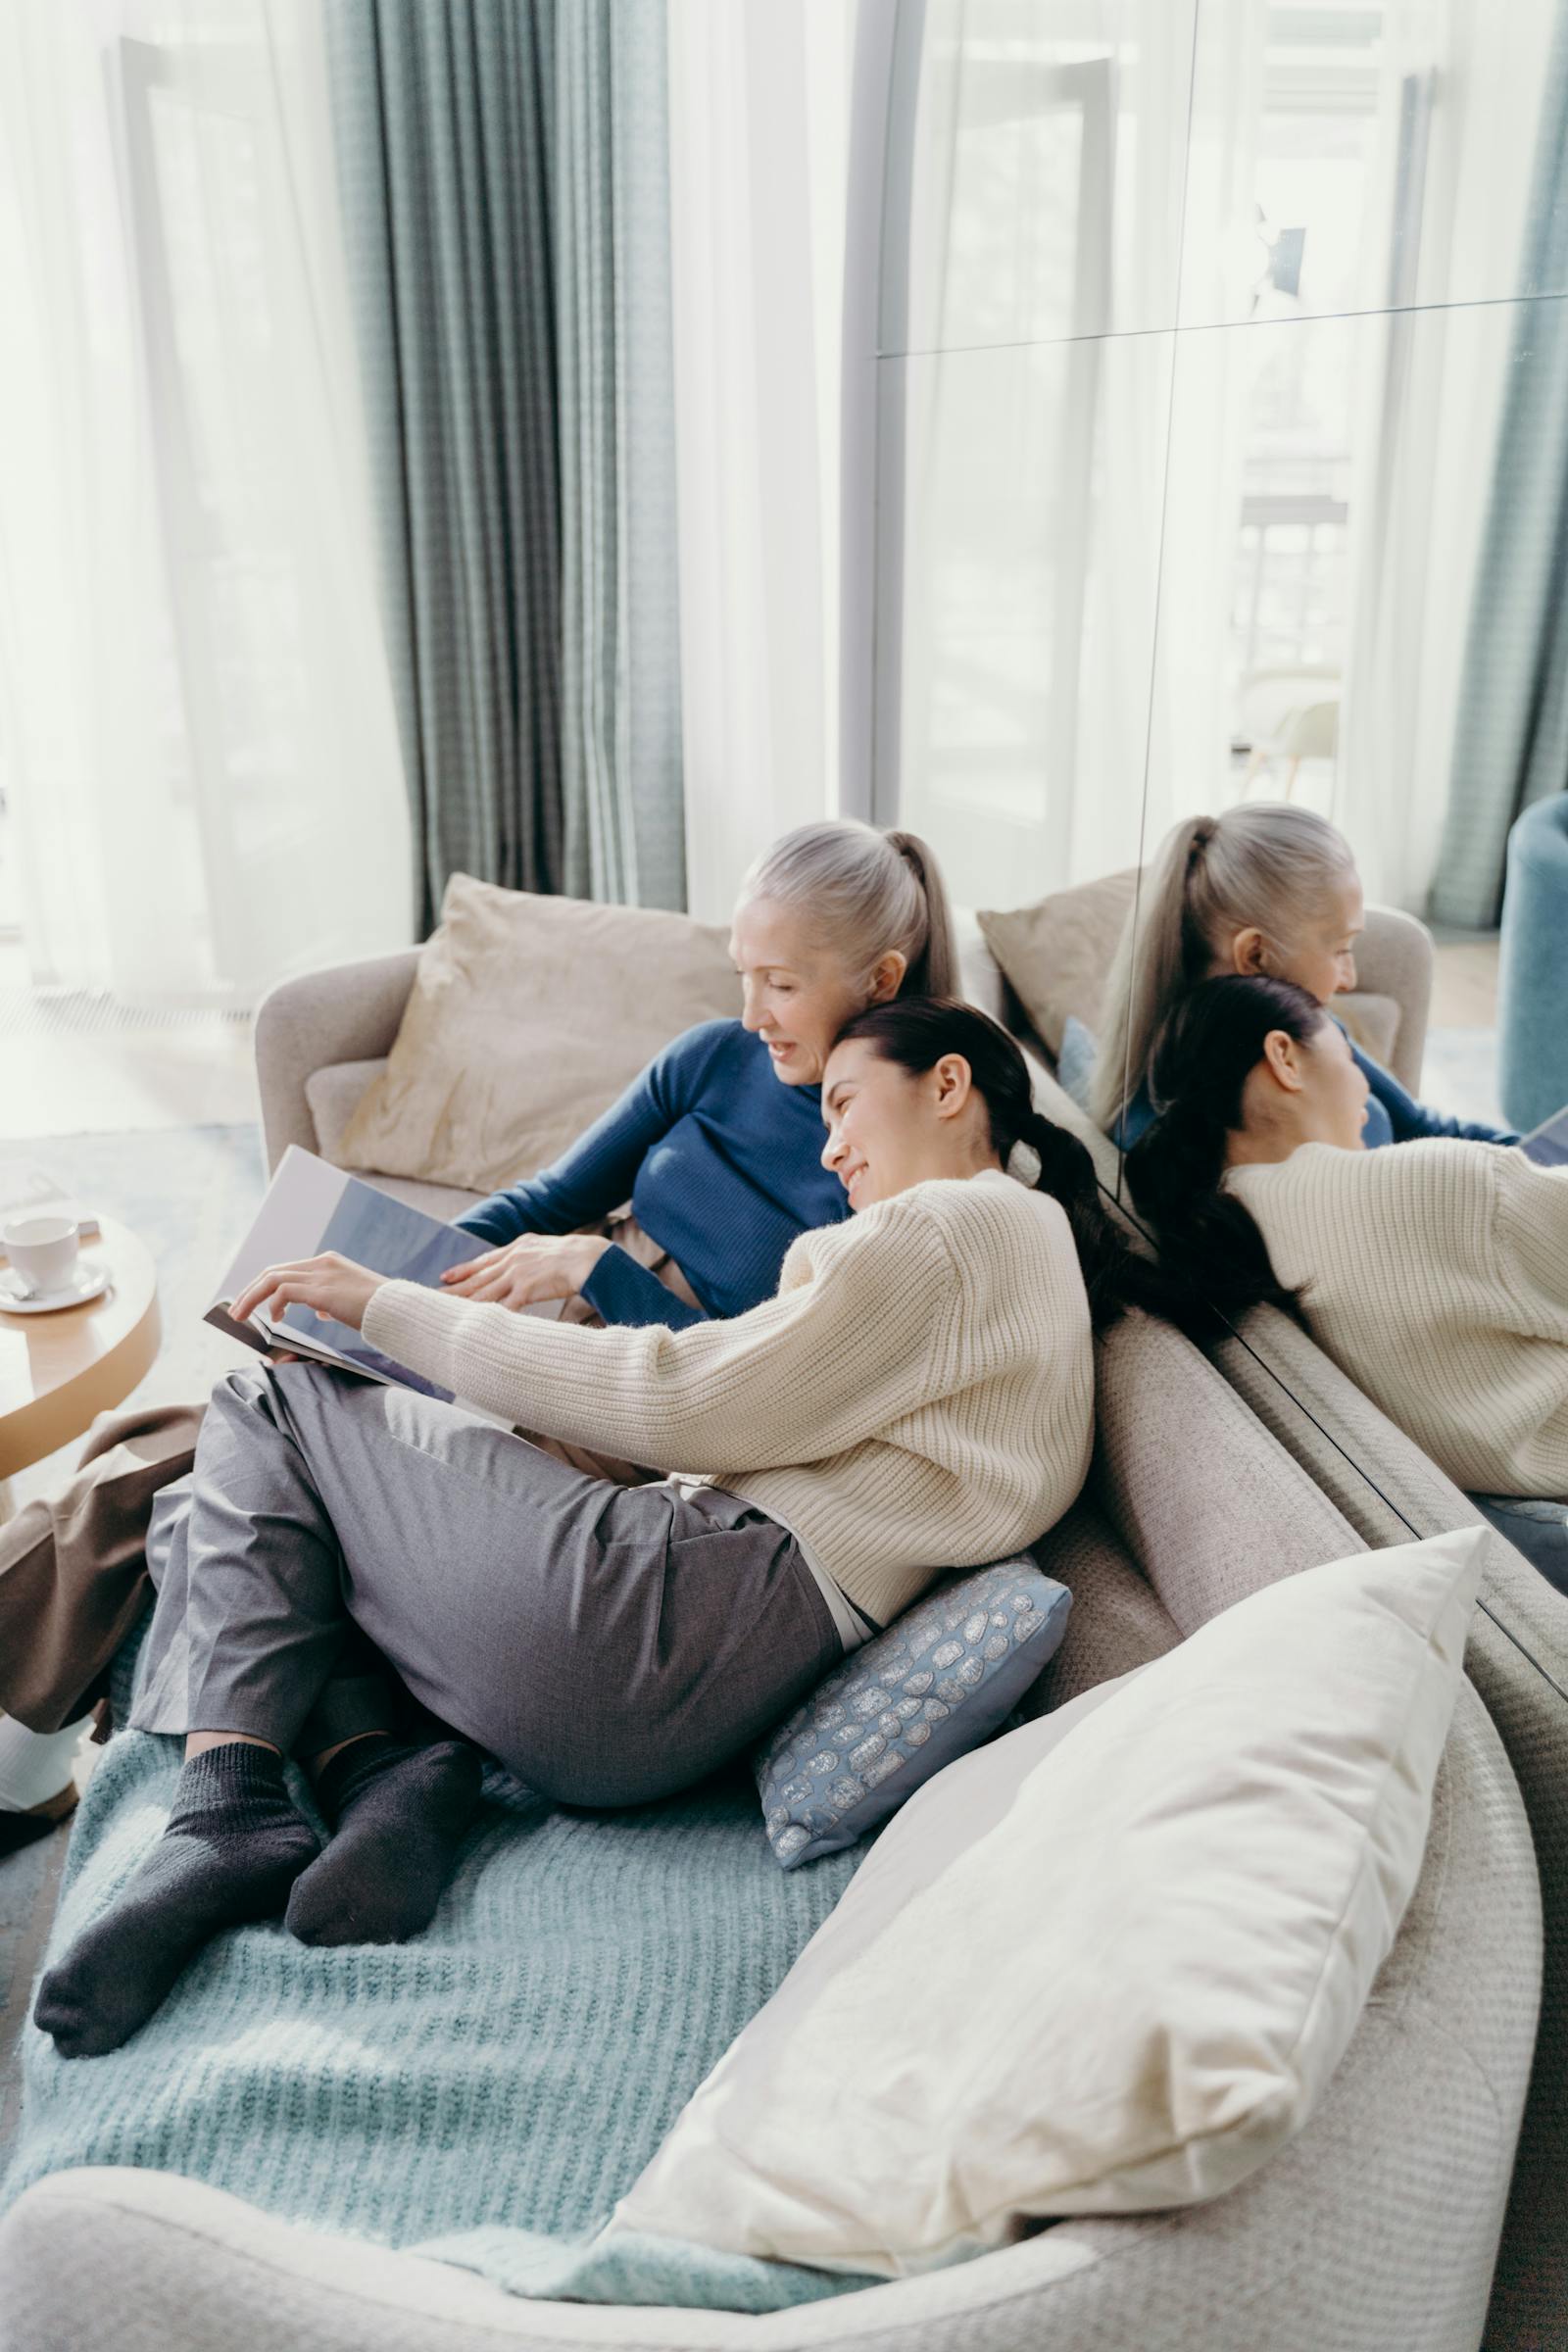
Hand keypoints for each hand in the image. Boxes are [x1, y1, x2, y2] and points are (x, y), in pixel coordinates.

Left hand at [230, 1253, 384, 1333]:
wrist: (398, 1310)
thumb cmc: (379, 1309)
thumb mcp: (351, 1301)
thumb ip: (331, 1301)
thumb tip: (318, 1309)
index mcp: (328, 1263)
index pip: (287, 1269)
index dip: (265, 1285)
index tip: (253, 1302)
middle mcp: (322, 1264)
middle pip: (273, 1271)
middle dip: (250, 1290)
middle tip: (237, 1310)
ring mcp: (321, 1275)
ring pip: (272, 1279)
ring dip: (252, 1298)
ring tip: (241, 1316)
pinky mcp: (321, 1290)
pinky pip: (284, 1291)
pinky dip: (274, 1304)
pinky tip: (275, 1319)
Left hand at [439, 1232, 609, 1308]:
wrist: (589, 1258)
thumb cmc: (575, 1256)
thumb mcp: (547, 1248)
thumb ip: (532, 1256)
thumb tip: (527, 1265)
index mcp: (518, 1247)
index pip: (485, 1261)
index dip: (464, 1269)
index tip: (447, 1275)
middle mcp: (513, 1259)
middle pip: (477, 1277)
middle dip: (454, 1287)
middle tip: (433, 1293)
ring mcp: (518, 1274)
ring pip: (484, 1291)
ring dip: (463, 1302)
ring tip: (445, 1309)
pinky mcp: (527, 1289)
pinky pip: (504, 1306)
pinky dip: (489, 1315)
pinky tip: (476, 1324)